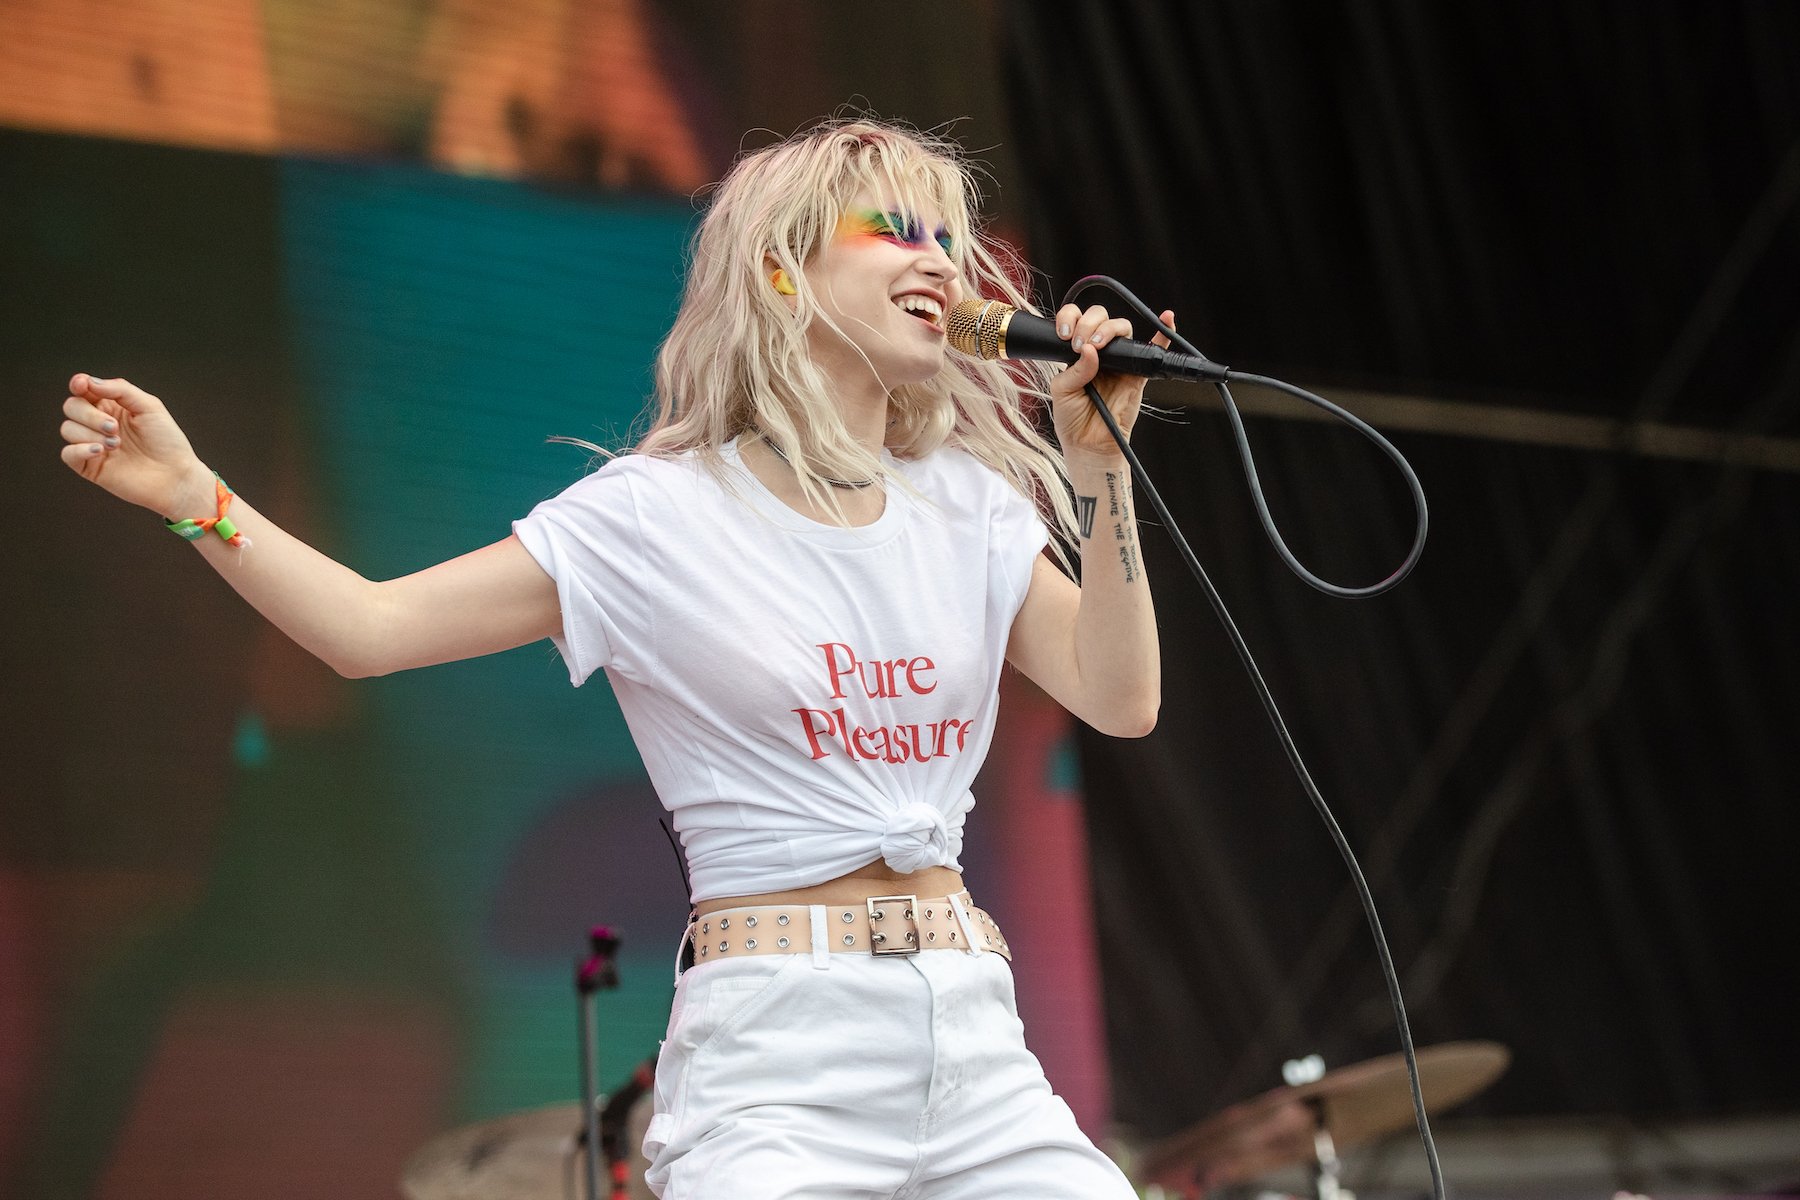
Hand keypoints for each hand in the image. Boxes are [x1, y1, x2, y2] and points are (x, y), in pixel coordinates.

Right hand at [59, 374, 208, 515]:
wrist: (175, 476)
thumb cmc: (167, 441)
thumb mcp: (149, 406)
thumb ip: (120, 389)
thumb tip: (89, 382)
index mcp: (112, 406)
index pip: (84, 390)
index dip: (78, 384)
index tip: (82, 385)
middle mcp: (99, 424)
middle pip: (72, 407)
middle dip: (90, 415)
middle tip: (114, 427)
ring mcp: (92, 445)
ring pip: (68, 429)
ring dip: (90, 434)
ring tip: (116, 444)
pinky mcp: (90, 467)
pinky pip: (67, 454)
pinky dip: (79, 449)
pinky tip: (100, 451)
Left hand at [1045, 304, 1175, 464]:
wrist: (1089, 445)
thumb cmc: (1072, 419)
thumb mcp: (1062, 391)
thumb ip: (1075, 369)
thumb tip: (1089, 349)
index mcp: (1078, 353)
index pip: (1076, 321)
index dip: (1071, 319)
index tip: (1064, 335)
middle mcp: (1100, 353)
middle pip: (1102, 319)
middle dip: (1090, 324)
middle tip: (1081, 344)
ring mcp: (1120, 362)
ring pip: (1123, 330)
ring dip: (1110, 329)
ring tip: (1098, 345)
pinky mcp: (1137, 375)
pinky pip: (1153, 351)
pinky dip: (1163, 334)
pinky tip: (1168, 319)